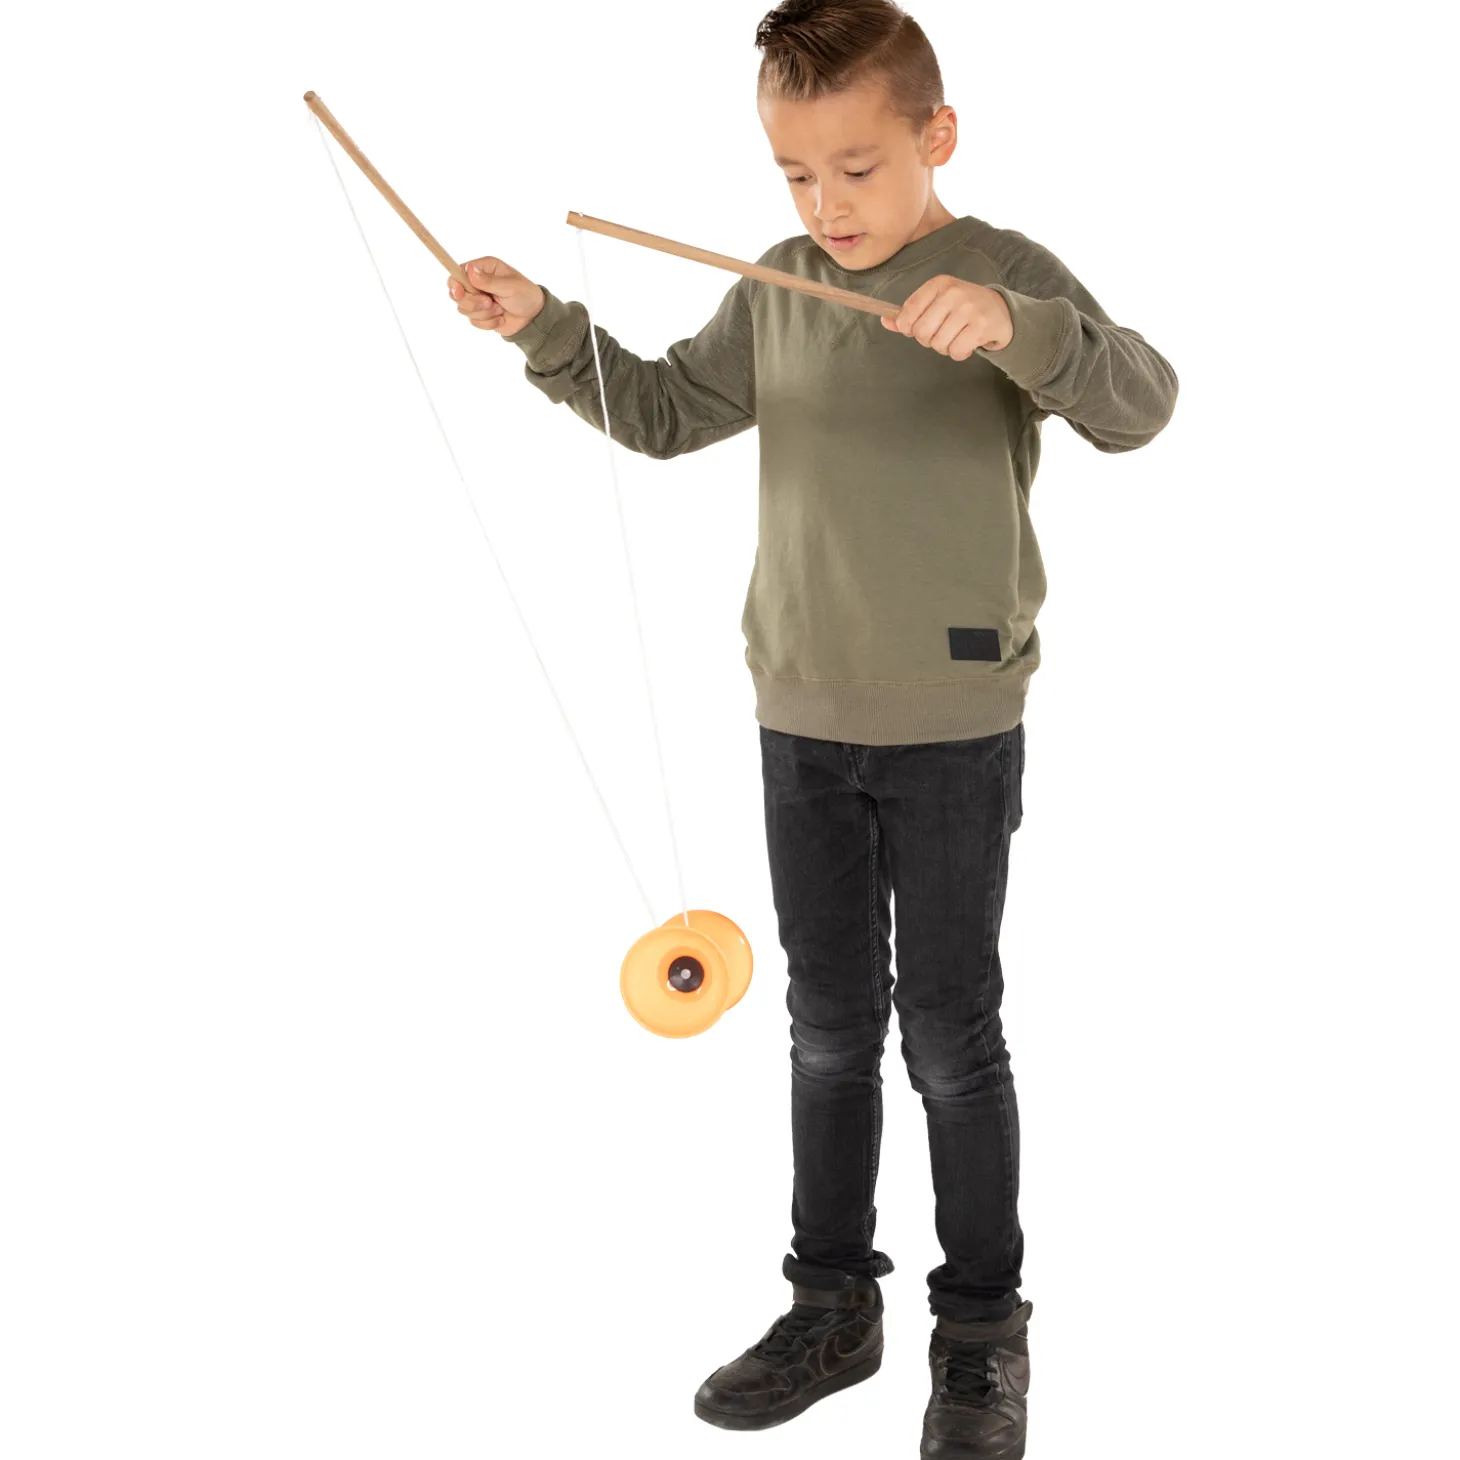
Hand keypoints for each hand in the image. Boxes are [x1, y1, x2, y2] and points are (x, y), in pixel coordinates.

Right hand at [447, 257, 545, 337]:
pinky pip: (473, 321)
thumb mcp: (510, 286)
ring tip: (500, 310)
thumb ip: (489, 281)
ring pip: (463, 309)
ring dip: (484, 313)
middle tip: (490, 302)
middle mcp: (477, 282)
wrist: (534, 318)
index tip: (459, 293)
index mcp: (484, 268)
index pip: (458, 272)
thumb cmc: (526, 295)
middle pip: (457, 293)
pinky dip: (488, 323)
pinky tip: (500, 318)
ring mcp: (477, 298)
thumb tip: (470, 270)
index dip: (456, 283)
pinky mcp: (479, 314)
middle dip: (473, 302)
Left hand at [881, 275, 1012, 359]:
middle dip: (928, 340)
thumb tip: (885, 321)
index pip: (908, 311)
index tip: (916, 329)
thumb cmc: (962, 308)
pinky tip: (967, 343)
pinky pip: (956, 351)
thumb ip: (911, 314)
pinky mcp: (981, 326)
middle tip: (941, 334)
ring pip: (938, 344)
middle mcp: (953, 293)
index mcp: (938, 284)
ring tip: (957, 336)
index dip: (907, 328)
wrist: (1000, 310)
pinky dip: (959, 353)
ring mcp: (968, 309)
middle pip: (921, 332)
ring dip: (945, 348)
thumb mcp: (937, 303)